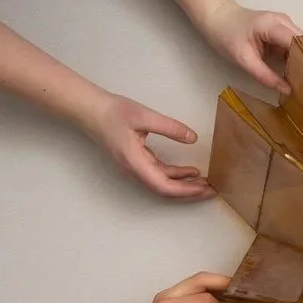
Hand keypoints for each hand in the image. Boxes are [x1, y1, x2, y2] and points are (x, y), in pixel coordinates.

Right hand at [78, 94, 213, 200]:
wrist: (90, 110)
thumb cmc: (113, 113)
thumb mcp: (144, 116)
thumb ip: (170, 127)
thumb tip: (192, 138)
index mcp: (135, 163)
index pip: (164, 186)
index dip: (186, 191)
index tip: (205, 189)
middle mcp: (135, 170)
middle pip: (166, 190)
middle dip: (190, 192)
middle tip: (213, 190)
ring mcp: (135, 166)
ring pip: (163, 182)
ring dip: (184, 184)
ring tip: (205, 182)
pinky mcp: (137, 160)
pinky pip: (159, 173)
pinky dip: (176, 174)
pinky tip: (190, 172)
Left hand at [200, 2, 301, 93]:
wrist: (217, 18)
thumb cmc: (226, 36)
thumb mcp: (243, 59)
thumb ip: (265, 75)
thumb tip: (287, 90)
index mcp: (274, 25)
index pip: (300, 42)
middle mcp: (284, 22)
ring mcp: (284, 25)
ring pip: (302, 45)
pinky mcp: (282, 31)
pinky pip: (294, 46)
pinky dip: (296, 59)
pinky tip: (296, 73)